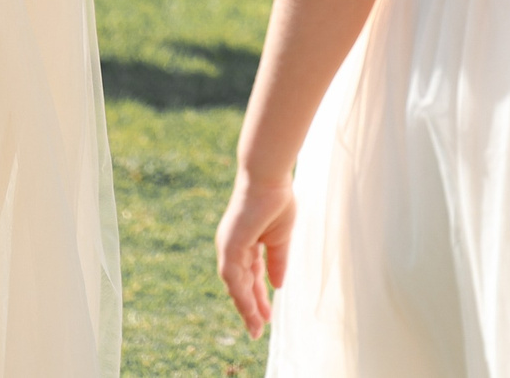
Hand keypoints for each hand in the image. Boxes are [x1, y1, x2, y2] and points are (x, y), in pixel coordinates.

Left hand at [215, 170, 296, 337]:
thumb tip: (278, 286)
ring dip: (246, 308)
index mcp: (245, 243)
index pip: (251, 277)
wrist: (269, 178)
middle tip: (258, 331)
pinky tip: (252, 310)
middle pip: (241, 285)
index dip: (259, 297)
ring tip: (256, 328)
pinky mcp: (229, 246)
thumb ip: (277, 261)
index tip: (267, 317)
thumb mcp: (280, 238)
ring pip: (236, 285)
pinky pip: (234, 278)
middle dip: (251, 308)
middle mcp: (233, 247)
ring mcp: (229, 246)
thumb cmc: (276, 199)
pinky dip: (242, 295)